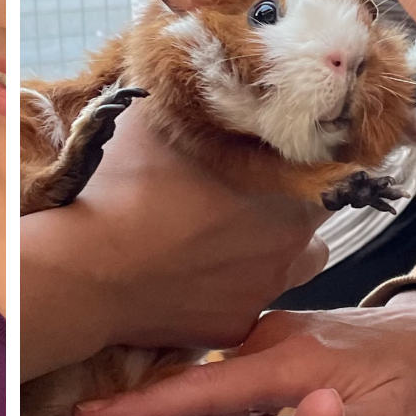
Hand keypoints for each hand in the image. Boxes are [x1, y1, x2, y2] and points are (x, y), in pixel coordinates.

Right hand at [21, 107, 328, 379]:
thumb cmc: (128, 187)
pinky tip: (186, 276)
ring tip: (213, 239)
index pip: (326, 168)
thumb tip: (207, 86)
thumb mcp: (163, 119)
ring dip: (260, 253)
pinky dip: (222, 292)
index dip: (298, 158)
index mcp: (293, 189)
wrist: (88, 269)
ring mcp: (264, 293)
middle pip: (308, 221)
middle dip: (283, 208)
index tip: (269, 152)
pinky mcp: (232, 329)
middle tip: (237, 195)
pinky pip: (240, 305)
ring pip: (283, 268)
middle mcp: (295, 247)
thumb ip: (202, 106)